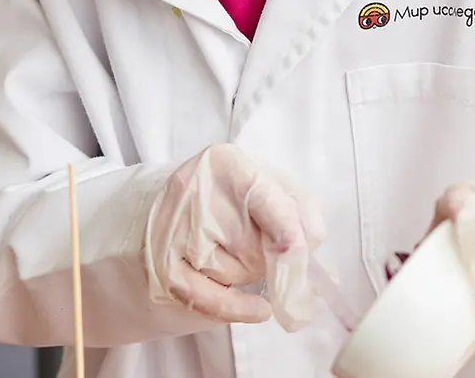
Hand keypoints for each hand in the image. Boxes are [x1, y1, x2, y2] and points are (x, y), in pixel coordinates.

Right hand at [143, 144, 326, 329]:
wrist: (175, 205)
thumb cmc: (233, 196)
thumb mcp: (269, 184)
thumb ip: (299, 208)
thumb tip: (312, 242)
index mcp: (225, 163)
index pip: (262, 198)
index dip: (286, 227)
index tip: (301, 249)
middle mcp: (193, 192)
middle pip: (253, 245)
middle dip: (271, 256)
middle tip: (265, 246)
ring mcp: (173, 230)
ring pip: (236, 272)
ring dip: (249, 273)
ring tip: (235, 252)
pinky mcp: (163, 265)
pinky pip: (207, 299)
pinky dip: (237, 308)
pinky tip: (259, 309)